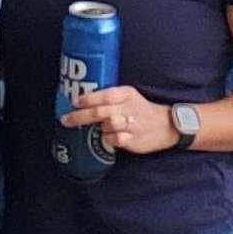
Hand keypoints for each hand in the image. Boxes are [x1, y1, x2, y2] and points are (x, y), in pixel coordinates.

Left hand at [62, 82, 180, 155]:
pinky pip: (114, 140)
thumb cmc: (141, 110)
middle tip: (66, 120)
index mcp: (127, 94)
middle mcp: (128, 107)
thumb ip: (109, 98)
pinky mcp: (134, 139)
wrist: (167, 125)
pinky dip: (108, 139)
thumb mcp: (128, 97)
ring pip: (106, 125)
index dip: (87, 99)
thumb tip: (81, 101)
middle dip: (79, 116)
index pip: (104, 94)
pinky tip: (108, 138)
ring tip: (97, 128)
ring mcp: (132, 124)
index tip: (73, 102)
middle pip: (100, 112)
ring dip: (98, 128)